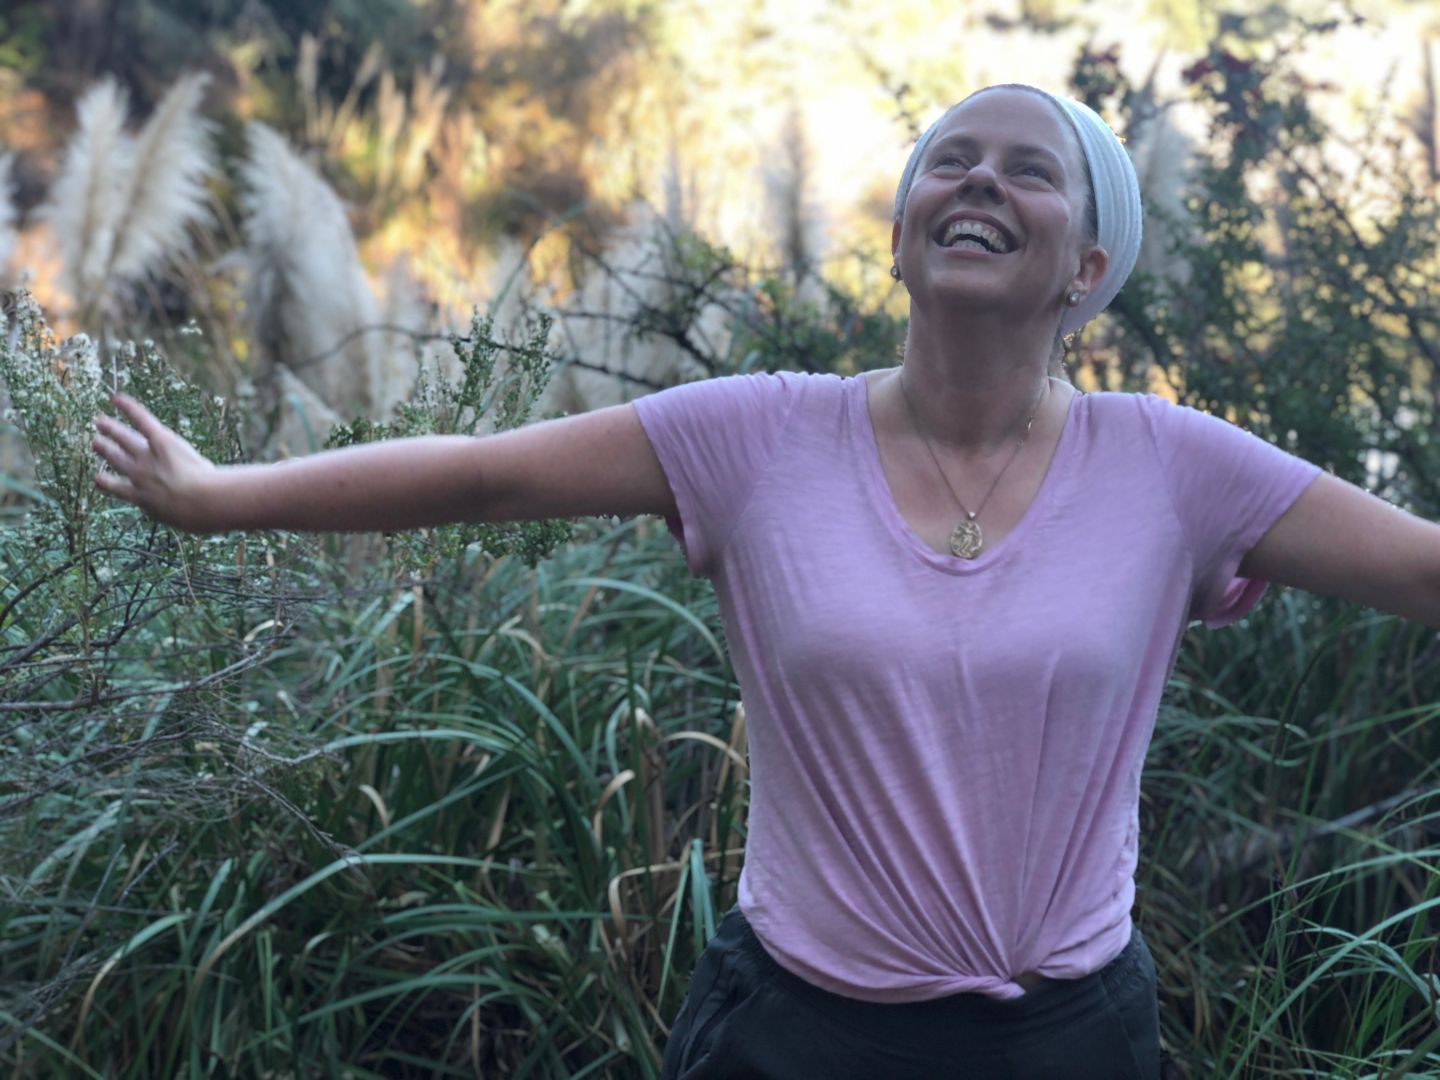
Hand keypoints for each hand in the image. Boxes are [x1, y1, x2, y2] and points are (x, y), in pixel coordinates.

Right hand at [92, 393, 222, 532]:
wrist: (201, 502)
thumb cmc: (198, 515)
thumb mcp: (182, 520)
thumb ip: (177, 513)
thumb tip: (190, 516)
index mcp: (141, 498)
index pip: (118, 489)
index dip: (106, 482)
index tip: (98, 478)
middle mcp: (137, 475)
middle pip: (116, 459)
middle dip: (105, 450)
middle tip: (96, 443)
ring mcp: (147, 457)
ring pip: (123, 439)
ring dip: (111, 429)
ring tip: (100, 421)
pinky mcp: (161, 441)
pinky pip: (142, 420)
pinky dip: (129, 408)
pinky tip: (118, 399)